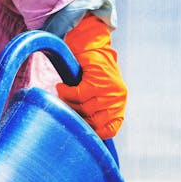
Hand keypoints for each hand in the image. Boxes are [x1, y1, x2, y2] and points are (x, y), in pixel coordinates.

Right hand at [56, 14, 126, 139]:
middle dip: (78, 116)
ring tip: (64, 95)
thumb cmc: (92, 76)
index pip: (109, 130)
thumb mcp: (98, 98)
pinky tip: (61, 87)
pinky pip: (77, 94)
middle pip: (93, 121)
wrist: (92, 47)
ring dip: (70, 103)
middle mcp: (117, 100)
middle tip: (68, 108)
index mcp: (119, 107)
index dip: (93, 133)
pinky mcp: (98, 79)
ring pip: (84, 108)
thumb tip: (79, 134)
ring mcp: (109, 90)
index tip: (80, 128)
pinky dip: (66, 92)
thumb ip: (95, 114)